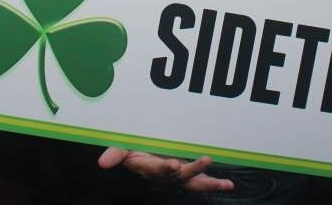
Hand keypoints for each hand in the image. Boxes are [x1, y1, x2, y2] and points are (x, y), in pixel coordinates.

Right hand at [98, 147, 233, 191]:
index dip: (165, 169)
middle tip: (205, 160)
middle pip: (180, 176)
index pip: (157, 170)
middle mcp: (165, 174)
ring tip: (225, 183)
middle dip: (193, 169)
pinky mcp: (188, 174)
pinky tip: (229, 185)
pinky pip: (202, 181)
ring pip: (194, 182)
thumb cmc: (133, 147)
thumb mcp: (122, 147)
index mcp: (149, 167)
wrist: (144, 152)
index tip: (173, 164)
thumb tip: (102, 163)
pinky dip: (215, 183)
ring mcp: (178, 176)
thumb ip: (115, 153)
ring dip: (209, 182)